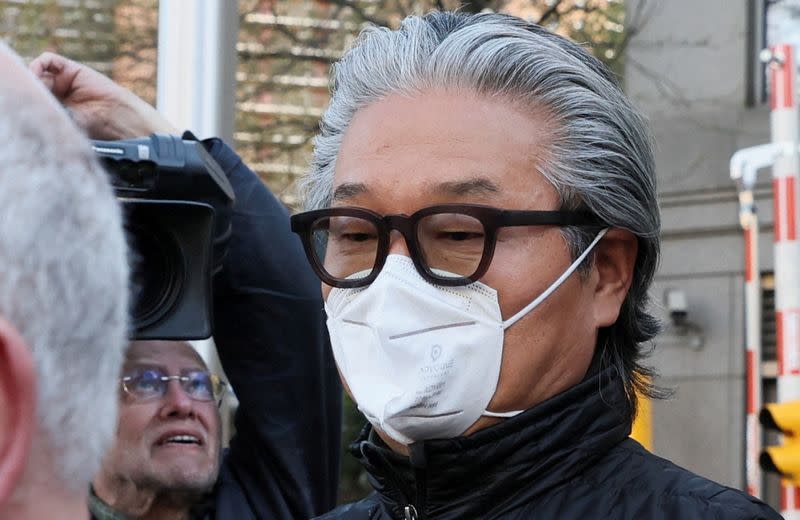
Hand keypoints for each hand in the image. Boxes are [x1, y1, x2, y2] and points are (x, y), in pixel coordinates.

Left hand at [29, 52, 176, 139]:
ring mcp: (65, 80)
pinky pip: (49, 60)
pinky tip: (38, 72)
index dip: (28, 98)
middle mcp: (59, 93)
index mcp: (57, 108)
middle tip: (30, 94)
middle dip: (31, 88)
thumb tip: (29, 101)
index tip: (25, 103)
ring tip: (34, 84)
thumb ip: (48, 111)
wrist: (118, 119)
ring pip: (40, 71)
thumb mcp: (66, 122)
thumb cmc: (96, 128)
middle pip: (35, 84)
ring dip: (33, 76)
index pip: (34, 98)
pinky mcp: (72, 69)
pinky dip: (40, 63)